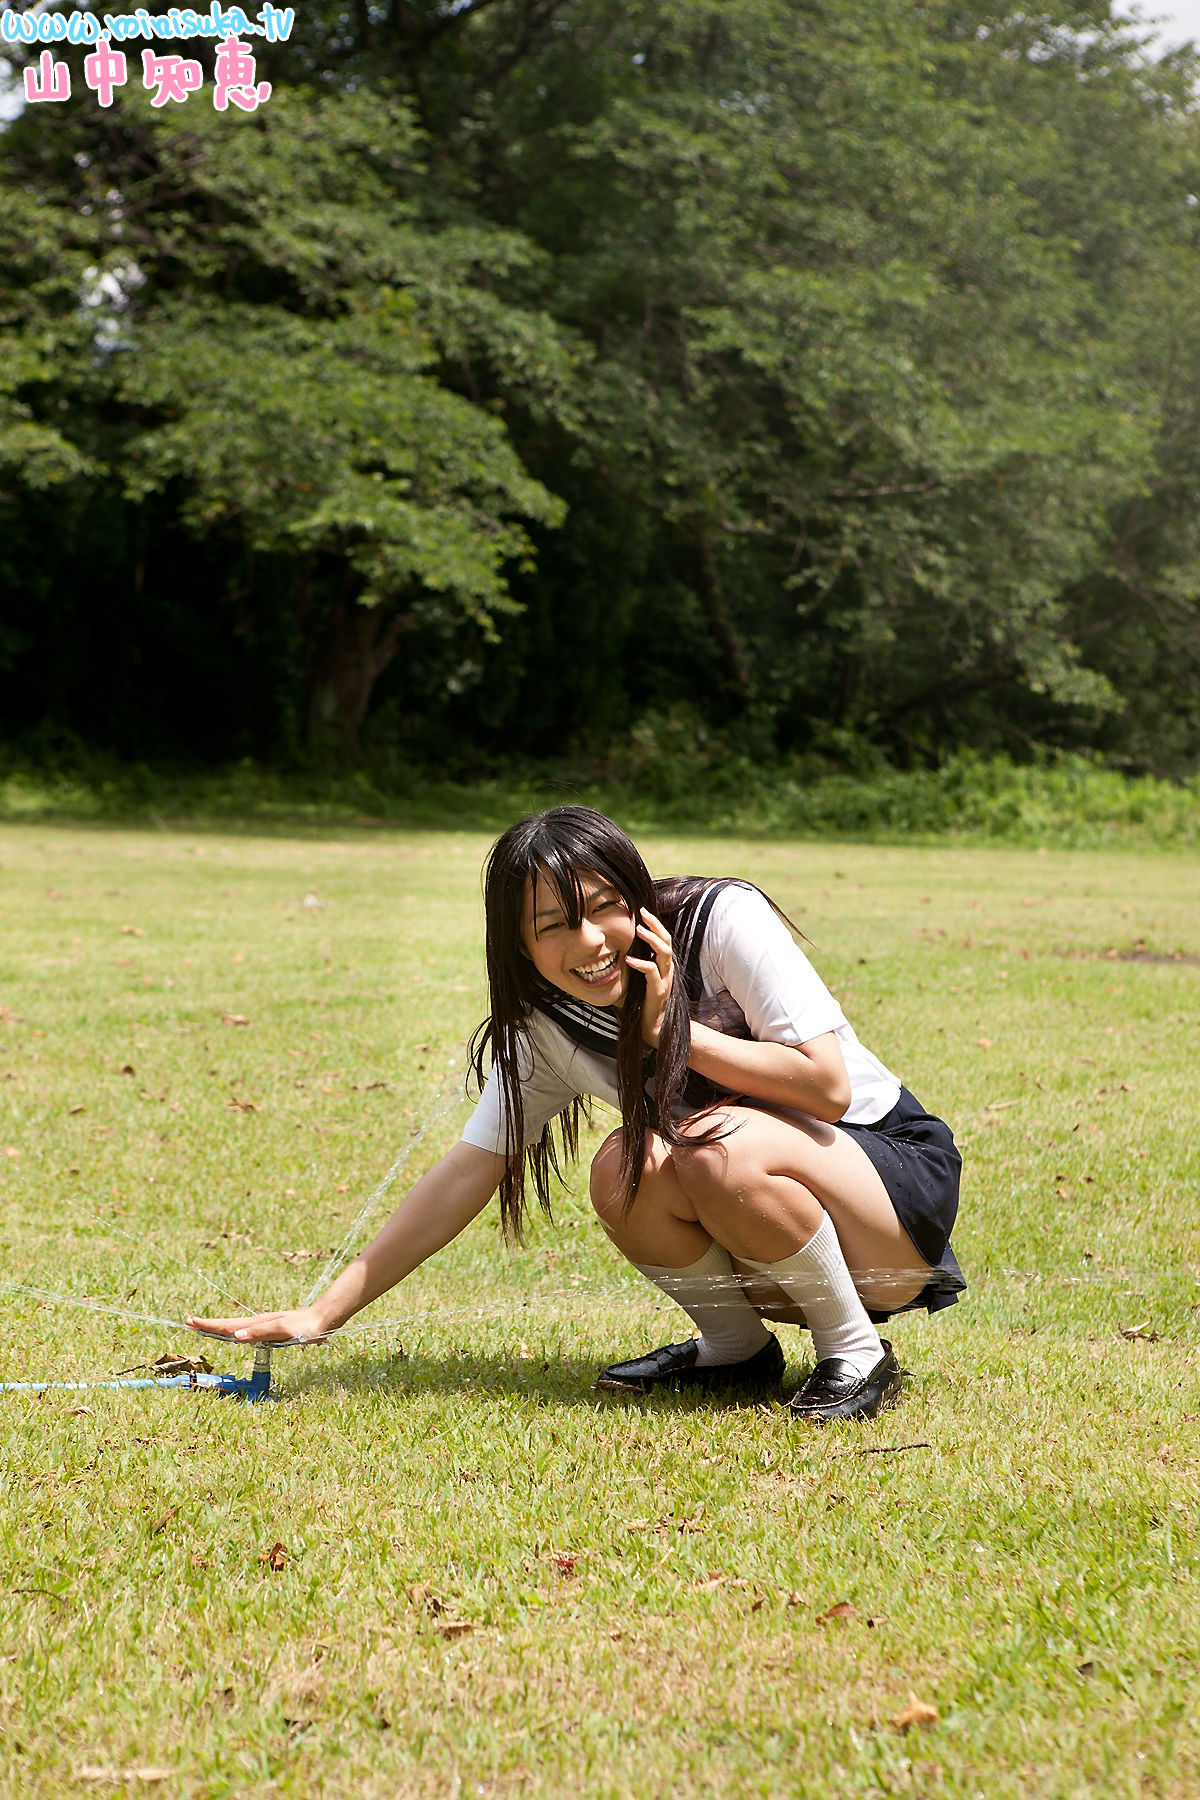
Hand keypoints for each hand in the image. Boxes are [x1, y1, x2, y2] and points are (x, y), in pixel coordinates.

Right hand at [185, 1305, 330, 1345]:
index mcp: (257, 1323)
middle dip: (208, 1325)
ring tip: (204, 1327)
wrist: (323, 1319)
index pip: (227, 1326)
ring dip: (219, 1327)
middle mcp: (258, 1323)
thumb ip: (260, 1333)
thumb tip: (236, 1336)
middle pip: (228, 1325)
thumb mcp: (282, 1331)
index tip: (190, 1322)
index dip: (209, 1325)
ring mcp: (264, 1325)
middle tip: (189, 1323)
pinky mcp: (271, 1329)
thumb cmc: (304, 1327)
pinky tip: (236, 1335)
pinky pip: (246, 1331)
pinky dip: (234, 1332)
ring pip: (236, 1327)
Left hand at [627, 907, 673, 1047]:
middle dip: (655, 925)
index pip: (663, 939)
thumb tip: (609, 953)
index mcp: (663, 966)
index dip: (655, 924)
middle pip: (667, 941)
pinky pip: (652, 973)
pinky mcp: (659, 991)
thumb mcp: (635, 980)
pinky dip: (640, 963)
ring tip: (638, 930)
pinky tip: (628, 959)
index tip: (642, 911)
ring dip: (652, 940)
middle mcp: (667, 970)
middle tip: (643, 912)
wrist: (652, 1028)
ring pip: (664, 953)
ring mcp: (665, 980)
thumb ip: (629, 966)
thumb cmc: (641, 1004)